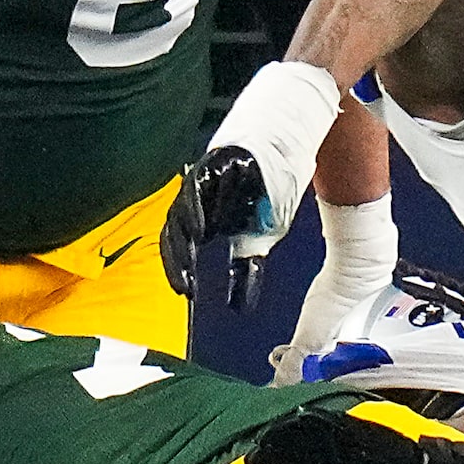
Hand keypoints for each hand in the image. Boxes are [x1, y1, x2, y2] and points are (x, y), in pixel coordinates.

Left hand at [161, 143, 278, 308]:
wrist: (288, 154)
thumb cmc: (269, 196)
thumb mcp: (259, 241)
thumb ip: (245, 271)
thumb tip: (239, 309)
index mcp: (201, 218)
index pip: (179, 244)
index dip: (178, 267)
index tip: (186, 291)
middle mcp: (197, 200)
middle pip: (175, 229)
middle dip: (178, 259)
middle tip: (184, 284)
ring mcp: (204, 180)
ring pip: (184, 207)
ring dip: (186, 234)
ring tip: (193, 256)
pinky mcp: (215, 162)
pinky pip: (201, 184)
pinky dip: (198, 207)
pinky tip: (201, 229)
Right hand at [241, 406, 430, 463]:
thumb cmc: (393, 452)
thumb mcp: (364, 431)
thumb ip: (333, 425)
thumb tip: (301, 413)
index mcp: (326, 439)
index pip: (290, 435)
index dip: (274, 436)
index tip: (261, 437)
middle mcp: (319, 462)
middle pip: (282, 459)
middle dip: (264, 459)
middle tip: (250, 461)